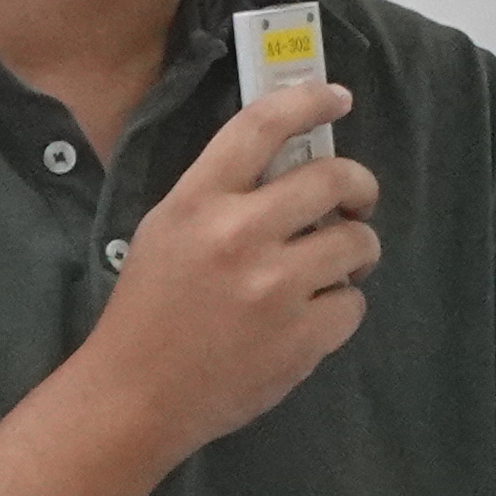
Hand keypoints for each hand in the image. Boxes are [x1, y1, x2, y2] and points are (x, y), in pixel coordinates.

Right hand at [77, 81, 381, 460]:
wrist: (137, 395)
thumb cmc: (148, 309)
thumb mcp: (167, 229)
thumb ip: (222, 193)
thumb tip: (291, 161)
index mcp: (199, 201)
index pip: (262, 125)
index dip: (309, 101)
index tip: (335, 99)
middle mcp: (240, 235)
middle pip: (334, 178)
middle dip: (358, 185)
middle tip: (355, 200)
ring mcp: (275, 289)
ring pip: (357, 242)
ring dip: (355, 251)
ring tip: (334, 267)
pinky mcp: (301, 339)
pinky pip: (353, 304)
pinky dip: (340, 307)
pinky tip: (312, 316)